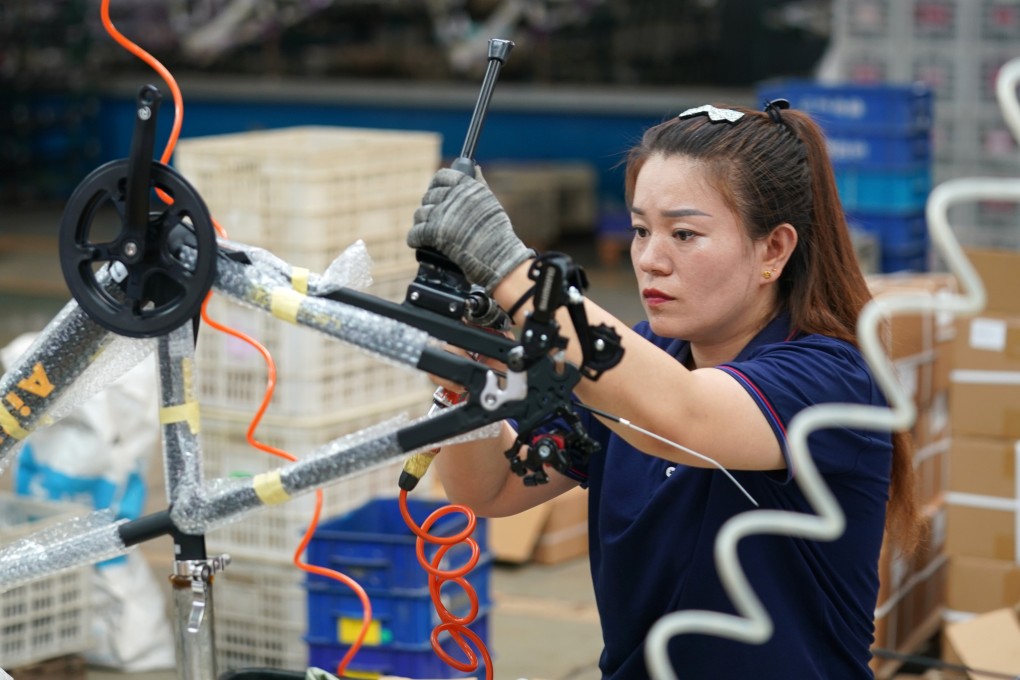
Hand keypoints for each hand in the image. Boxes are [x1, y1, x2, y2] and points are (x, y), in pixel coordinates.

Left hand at [408, 168, 533, 291]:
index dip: (436, 184)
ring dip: (422, 222)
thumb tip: (475, 167)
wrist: (497, 257)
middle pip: (429, 196)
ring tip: (427, 230)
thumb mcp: (490, 202)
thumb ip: (479, 183)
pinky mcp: (433, 232)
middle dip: (430, 206)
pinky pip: (415, 233)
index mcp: (466, 186)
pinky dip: (415, 238)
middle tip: (435, 216)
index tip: (436, 190)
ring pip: (420, 214)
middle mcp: (452, 197)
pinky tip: (418, 241)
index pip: (442, 176)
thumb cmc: (496, 232)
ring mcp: (441, 214)